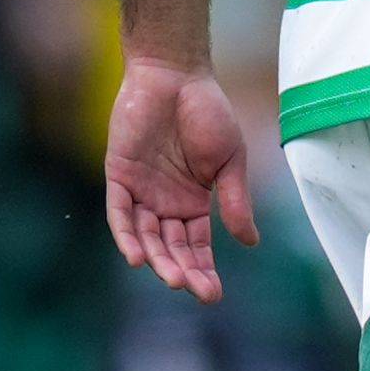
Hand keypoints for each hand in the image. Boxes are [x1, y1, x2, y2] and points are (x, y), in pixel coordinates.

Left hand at [104, 57, 260, 302]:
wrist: (176, 77)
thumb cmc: (208, 113)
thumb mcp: (229, 161)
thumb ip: (235, 200)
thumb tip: (250, 242)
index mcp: (194, 201)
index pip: (196, 245)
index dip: (204, 269)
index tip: (214, 293)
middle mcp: (165, 203)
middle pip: (171, 246)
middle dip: (183, 270)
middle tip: (196, 291)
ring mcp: (141, 192)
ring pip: (146, 236)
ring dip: (157, 259)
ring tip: (171, 279)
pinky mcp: (119, 177)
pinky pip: (120, 214)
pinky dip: (127, 236)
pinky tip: (137, 256)